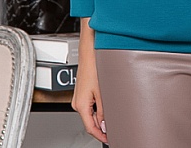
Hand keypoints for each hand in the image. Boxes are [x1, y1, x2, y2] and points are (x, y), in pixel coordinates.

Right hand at [71, 18, 107, 142]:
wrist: (89, 52)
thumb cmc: (93, 67)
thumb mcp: (101, 92)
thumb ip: (103, 111)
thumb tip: (105, 125)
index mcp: (81, 105)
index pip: (90, 128)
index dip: (100, 135)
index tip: (108, 139)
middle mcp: (78, 103)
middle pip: (89, 122)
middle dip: (100, 128)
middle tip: (112, 131)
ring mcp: (79, 97)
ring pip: (90, 114)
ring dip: (99, 118)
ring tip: (111, 120)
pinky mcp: (82, 91)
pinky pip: (89, 106)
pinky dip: (97, 110)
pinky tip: (105, 108)